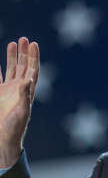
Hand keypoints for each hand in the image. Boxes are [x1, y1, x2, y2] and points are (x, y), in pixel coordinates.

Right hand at [0, 37, 39, 167]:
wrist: (3, 138)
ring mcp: (8, 91)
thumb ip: (25, 95)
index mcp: (28, 91)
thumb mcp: (22, 111)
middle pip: (23, 66)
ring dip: (13, 57)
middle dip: (24, 53)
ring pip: (12, 69)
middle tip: (24, 39)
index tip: (34, 44)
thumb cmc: (15, 127)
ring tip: (13, 43)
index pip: (32, 70)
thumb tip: (30, 79)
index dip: (34, 57)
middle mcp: (19, 89)